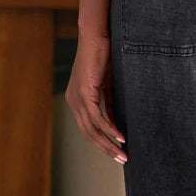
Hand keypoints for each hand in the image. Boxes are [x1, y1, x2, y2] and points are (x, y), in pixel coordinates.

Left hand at [65, 33, 126, 163]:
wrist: (96, 35)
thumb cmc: (103, 56)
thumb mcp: (107, 86)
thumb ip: (109, 105)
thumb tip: (116, 125)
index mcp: (76, 100)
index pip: (88, 128)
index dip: (102, 142)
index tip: (117, 152)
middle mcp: (73, 101)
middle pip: (88, 134)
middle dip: (106, 148)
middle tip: (122, 159)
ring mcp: (76, 98)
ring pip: (91, 129)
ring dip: (108, 143)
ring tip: (123, 154)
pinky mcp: (85, 93)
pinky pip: (97, 118)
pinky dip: (109, 129)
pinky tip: (120, 137)